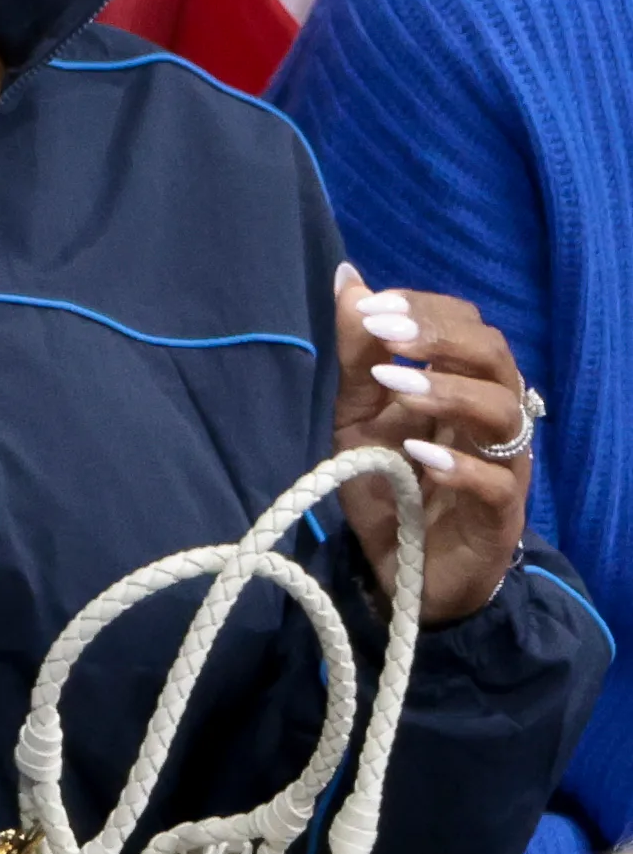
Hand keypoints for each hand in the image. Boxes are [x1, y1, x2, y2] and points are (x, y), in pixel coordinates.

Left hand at [333, 264, 527, 623]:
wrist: (398, 574)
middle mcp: (491, 417)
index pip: (468, 325)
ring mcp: (501, 466)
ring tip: (396, 386)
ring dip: (448, 391)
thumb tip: (349, 279)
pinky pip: (497, 482)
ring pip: (504, 412)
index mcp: (463, 384)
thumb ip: (356, 356)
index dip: (425, 310)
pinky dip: (460, 464)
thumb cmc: (387, 486)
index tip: (373, 307)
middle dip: (442, 337)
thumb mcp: (357, 417)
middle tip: (389, 335)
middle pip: (496, 357)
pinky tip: (418, 456)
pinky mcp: (499, 516)